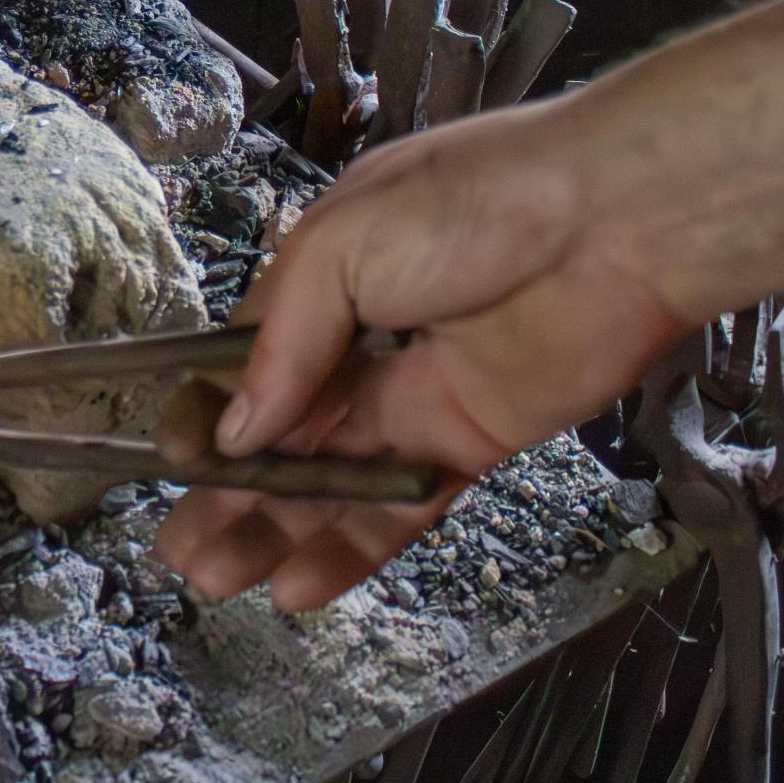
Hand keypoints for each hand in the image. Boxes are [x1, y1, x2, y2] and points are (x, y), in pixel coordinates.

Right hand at [153, 96, 693, 610]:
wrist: (615, 222)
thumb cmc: (476, 201)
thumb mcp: (341, 243)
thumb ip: (284, 341)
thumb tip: (236, 429)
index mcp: (321, 279)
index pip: (247, 364)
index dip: (210, 419)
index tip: (168, 466)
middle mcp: (361, 342)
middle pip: (283, 434)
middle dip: (228, 492)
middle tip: (180, 546)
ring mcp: (415, 396)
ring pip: (331, 480)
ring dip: (276, 530)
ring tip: (218, 576)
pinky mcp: (470, 442)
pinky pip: (400, 505)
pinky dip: (351, 545)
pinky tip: (301, 580)